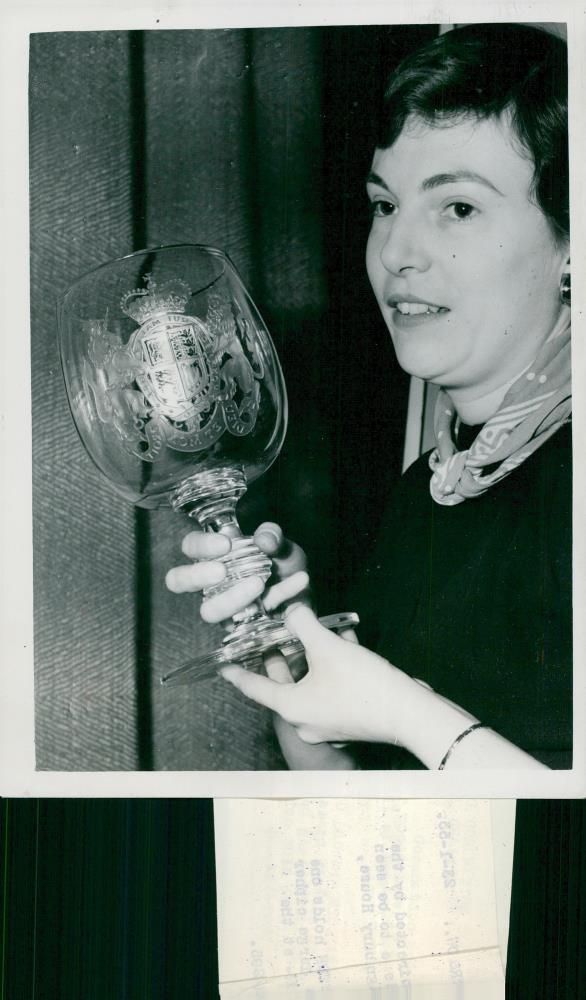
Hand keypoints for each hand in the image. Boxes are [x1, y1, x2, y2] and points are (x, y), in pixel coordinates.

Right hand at [165, 522, 309, 623]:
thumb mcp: (281, 543)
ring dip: (232, 597)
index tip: (225, 544)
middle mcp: (211, 582)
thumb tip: (264, 539)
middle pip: (179, 580)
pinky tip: (299, 581)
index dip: (201, 545)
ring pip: (208, 610)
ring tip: (260, 584)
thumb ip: (272, 535)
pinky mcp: (239, 626)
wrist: (307, 589)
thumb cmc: (283, 562)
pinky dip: (278, 598)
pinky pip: (247, 619)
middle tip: (222, 571)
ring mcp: (222, 606)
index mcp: (214, 554)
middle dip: (197, 575)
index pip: (190, 547)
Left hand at [220, 605, 416, 746]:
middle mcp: (306, 721)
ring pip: (311, 682)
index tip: (222, 666)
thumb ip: (304, 624)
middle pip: (285, 683)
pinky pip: (332, 687)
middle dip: (282, 655)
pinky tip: (344, 638)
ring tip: (313, 629)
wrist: (410, 714)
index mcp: (292, 708)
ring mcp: (329, 722)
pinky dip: (333, 666)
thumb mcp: (327, 647)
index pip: (254, 688)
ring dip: (312, 655)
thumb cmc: (363, 684)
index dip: (237, 673)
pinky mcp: (351, 718)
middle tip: (272, 634)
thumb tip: (292, 611)